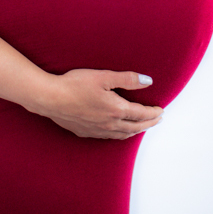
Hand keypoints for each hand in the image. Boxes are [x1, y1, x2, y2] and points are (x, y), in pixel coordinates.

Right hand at [38, 69, 162, 138]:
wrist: (51, 99)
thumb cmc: (75, 84)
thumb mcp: (103, 76)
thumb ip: (127, 79)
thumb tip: (148, 81)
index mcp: (116, 109)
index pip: (141, 113)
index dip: (153, 112)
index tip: (161, 110)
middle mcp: (110, 124)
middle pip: (135, 126)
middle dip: (149, 123)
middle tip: (157, 119)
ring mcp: (98, 130)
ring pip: (123, 134)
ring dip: (136, 130)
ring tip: (142, 127)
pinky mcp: (86, 132)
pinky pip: (110, 137)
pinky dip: (120, 134)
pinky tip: (118, 131)